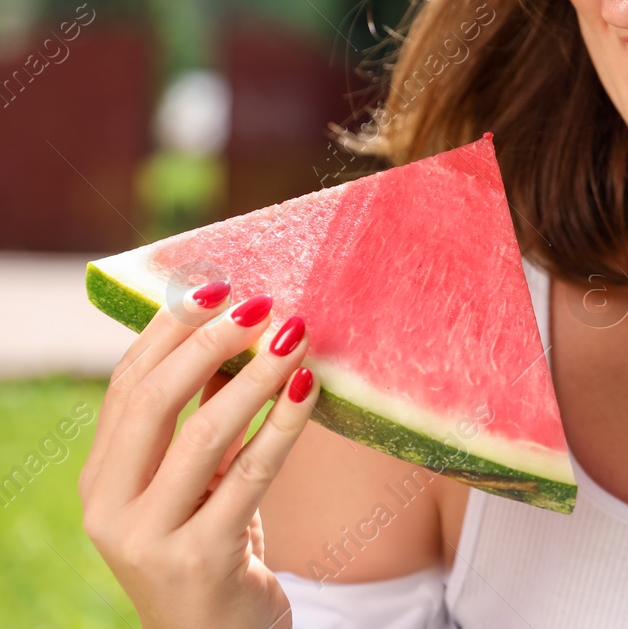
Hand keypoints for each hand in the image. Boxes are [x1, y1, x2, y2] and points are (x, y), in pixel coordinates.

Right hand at [79, 286, 318, 628]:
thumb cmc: (216, 548)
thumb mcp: (198, 484)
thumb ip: (202, 422)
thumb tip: (240, 333)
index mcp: (101, 481)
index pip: (127, 386)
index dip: (169, 330)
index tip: (216, 285)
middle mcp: (110, 509)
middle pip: (153, 401)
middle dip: (207, 343)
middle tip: (260, 304)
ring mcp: (148, 538)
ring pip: (202, 434)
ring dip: (255, 376)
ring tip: (296, 334)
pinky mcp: (199, 560)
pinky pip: (251, 475)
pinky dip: (284, 425)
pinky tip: (309, 389)